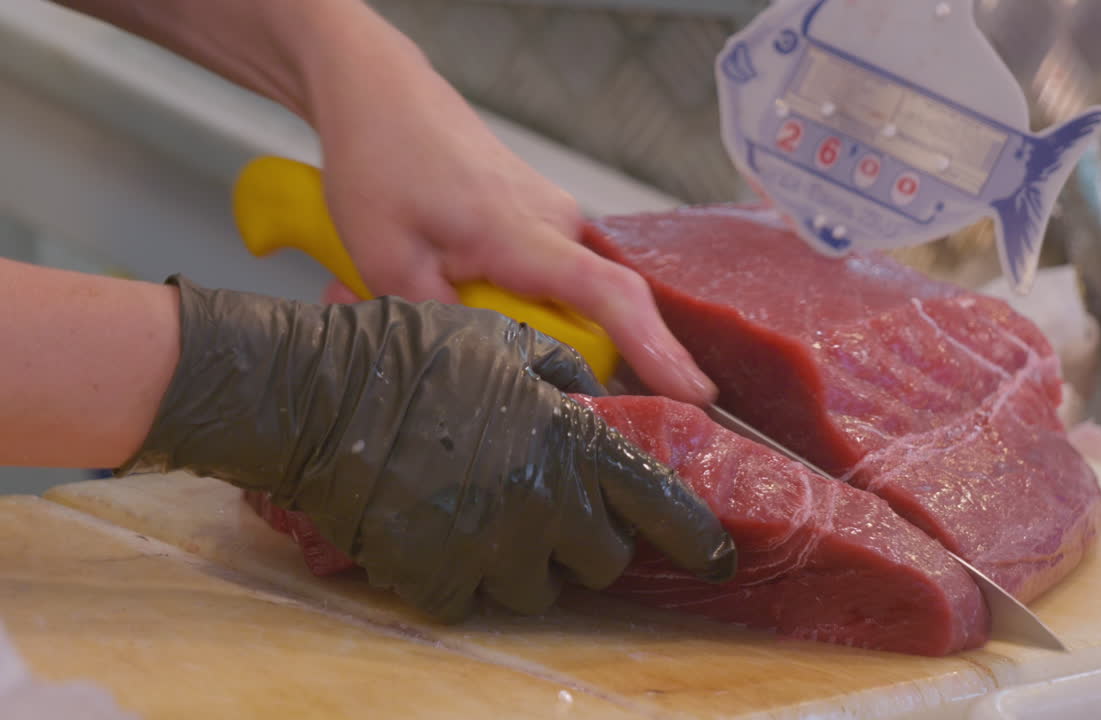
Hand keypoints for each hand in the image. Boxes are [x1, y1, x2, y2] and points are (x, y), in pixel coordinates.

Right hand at [120, 277, 736, 620]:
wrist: (312, 395)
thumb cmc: (406, 353)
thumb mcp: (502, 338)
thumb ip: (565, 376)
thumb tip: (600, 405)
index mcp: (568, 440)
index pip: (658, 504)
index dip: (694, 537)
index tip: (714, 556)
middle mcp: (541, 503)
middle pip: (603, 559)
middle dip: (587, 539)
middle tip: (551, 508)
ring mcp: (488, 548)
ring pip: (539, 588)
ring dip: (524, 561)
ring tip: (483, 515)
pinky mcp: (435, 581)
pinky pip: (472, 600)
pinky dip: (461, 576)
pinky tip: (436, 531)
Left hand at [307, 40, 715, 405]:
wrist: (383, 95)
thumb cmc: (384, 160)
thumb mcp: (387, 260)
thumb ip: (440, 327)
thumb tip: (478, 378)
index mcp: (526, 235)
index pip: (612, 298)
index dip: (656, 351)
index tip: (695, 392)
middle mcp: (559, 225)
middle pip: (590, 320)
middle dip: (535, 351)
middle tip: (459, 345)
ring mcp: (555, 220)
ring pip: (561, 300)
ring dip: (506, 318)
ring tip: (430, 292)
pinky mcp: (542, 221)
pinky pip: (545, 277)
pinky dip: (503, 292)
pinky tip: (447, 278)